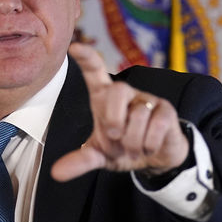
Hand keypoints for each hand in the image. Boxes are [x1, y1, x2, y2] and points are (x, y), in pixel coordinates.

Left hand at [51, 43, 188, 181]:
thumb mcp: (100, 156)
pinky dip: (148, 144)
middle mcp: (125, 93)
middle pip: (117, 90)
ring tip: (133, 148)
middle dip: (114, 119)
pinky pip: (156, 125)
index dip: (86, 58)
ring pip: (137, 115)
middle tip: (114, 137)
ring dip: (132, 142)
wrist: (155, 159)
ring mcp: (146, 99)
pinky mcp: (165, 110)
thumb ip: (80, 161)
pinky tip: (148, 147)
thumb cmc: (123, 148)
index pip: (94, 71)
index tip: (74, 47)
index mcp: (104, 98)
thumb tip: (56, 173)